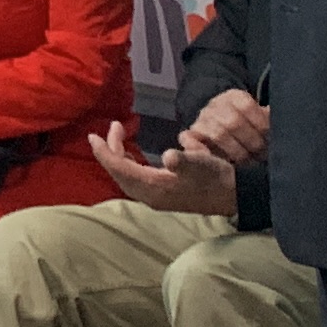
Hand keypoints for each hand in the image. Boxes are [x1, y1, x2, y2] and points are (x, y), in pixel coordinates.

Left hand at [91, 120, 239, 216]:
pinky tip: (134, 157)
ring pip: (127, 177)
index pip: (119, 168)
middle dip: (111, 151)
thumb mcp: (201, 163)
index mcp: (153, 187)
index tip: (92, 135)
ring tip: (119, 137)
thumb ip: (183, 159)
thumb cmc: (215, 177)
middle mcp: (150, 196)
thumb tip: (169, 156)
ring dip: (120, 158)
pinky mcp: (163, 197)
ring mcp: (156, 198)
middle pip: (119, 172)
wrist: (234, 196)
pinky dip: (130, 166)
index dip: (104, 152)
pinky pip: (137, 180)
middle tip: (113, 128)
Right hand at [181, 89, 271, 165]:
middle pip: (233, 122)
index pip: (247, 105)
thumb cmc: (248, 124)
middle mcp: (215, 105)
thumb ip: (270, 118)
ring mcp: (201, 119)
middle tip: (261, 154)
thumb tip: (284, 122)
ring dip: (235, 150)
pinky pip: (188, 138)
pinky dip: (196, 148)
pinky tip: (208, 156)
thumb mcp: (260, 116)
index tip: (270, 138)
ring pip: (217, 133)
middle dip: (251, 141)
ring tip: (247, 160)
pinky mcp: (190, 134)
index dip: (261, 123)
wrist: (221, 123)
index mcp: (234, 97)